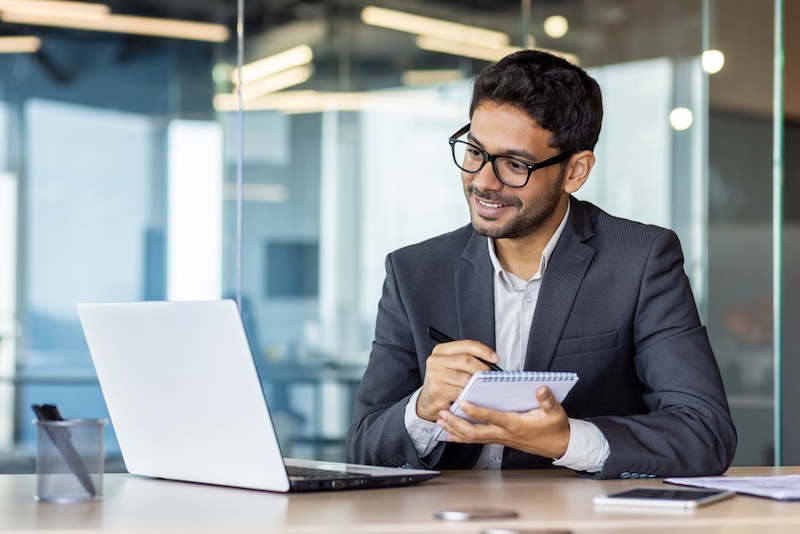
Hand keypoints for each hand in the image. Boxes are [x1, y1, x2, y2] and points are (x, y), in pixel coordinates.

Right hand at [416, 339, 499, 421]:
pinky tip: (474, 397)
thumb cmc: (444, 382)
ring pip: (466, 378)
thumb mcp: (451, 365)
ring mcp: (435, 376)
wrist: (427, 402)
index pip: (466, 345)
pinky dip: (470, 395)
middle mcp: (436, 361)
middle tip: (491, 376)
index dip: (483, 350)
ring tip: (483, 388)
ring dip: (478, 384)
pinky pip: (461, 392)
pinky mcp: (438, 391)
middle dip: (483, 368)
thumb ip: (466, 358)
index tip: (495, 358)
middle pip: (467, 360)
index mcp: (441, 350)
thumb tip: (490, 359)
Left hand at [435, 385, 570, 458]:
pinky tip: (449, 434)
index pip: (492, 417)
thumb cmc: (554, 428)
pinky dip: (461, 437)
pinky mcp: (498, 440)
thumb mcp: (555, 412)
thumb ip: (547, 400)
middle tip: (442, 414)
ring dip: (455, 430)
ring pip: (472, 437)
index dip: (476, 411)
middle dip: (456, 424)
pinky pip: (476, 440)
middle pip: (475, 432)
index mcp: (515, 424)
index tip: (463, 402)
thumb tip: (541, 388)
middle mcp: (504, 434)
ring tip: (440, 421)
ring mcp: (500, 438)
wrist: (557, 445)